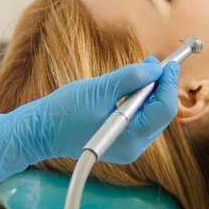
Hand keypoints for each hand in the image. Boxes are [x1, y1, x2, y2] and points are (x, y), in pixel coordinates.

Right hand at [0, 57, 180, 179]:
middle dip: (160, 85)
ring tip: (143, 68)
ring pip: (150, 114)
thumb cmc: (64, 112)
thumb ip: (130, 77)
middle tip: (154, 61)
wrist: (39, 131)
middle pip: (160, 113)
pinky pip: (138, 118)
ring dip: (149, 90)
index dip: (168, 83)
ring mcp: (127, 146)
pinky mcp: (120, 140)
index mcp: (130, 139)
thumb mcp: (99, 89)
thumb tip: (156, 67)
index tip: (168, 62)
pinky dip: (138, 99)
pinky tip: (131, 85)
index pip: (163, 110)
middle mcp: (134, 147)